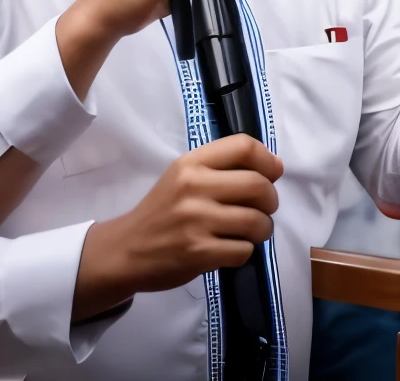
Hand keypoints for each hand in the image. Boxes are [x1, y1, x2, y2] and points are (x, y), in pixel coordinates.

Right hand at [73, 136, 282, 320]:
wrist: (125, 251)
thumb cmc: (162, 211)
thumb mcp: (183, 176)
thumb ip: (221, 168)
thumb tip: (272, 168)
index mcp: (192, 163)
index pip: (244, 146)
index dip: (268, 159)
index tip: (273, 173)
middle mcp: (194, 187)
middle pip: (258, 185)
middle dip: (271, 200)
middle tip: (264, 209)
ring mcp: (196, 222)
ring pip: (256, 221)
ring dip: (263, 229)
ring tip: (252, 232)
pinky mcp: (198, 253)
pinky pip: (243, 251)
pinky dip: (245, 252)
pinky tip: (232, 250)